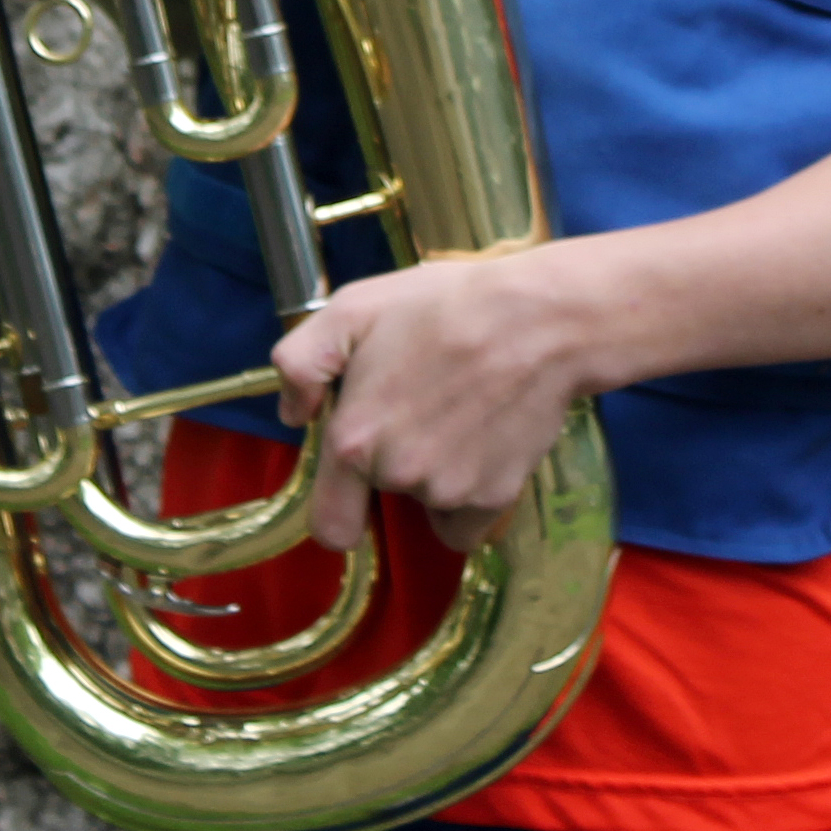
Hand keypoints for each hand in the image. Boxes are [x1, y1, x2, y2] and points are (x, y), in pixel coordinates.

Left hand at [272, 251, 586, 555]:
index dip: (338, 505)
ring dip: (434, 470)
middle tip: (418, 403)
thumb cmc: (443, 305)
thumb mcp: (353, 308)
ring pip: (427, 503)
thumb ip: (300, 362)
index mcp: (353, 441)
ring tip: (457, 407)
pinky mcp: (496, 495)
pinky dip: (472, 493)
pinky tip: (482, 440)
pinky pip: (468, 519)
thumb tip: (292, 414)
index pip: (329, 525)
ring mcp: (450, 491)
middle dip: (391, 461)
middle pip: (382, 497)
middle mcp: (398, 476)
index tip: (353, 480)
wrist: (539, 318)